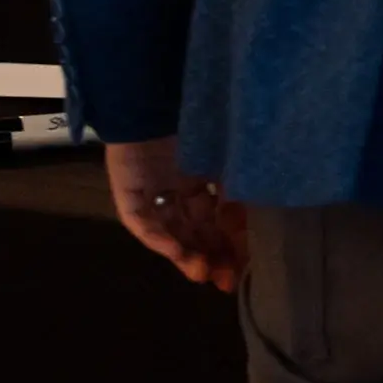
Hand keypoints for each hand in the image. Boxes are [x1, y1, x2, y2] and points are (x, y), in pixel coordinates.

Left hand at [104, 135, 248, 291]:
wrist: (154, 101)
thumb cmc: (195, 124)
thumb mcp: (227, 161)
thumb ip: (237, 192)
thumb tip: (253, 224)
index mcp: (202, 182)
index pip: (219, 221)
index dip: (232, 244)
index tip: (244, 267)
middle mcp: (177, 193)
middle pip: (196, 233)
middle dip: (212, 257)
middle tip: (225, 281)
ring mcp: (152, 197)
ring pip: (172, 234)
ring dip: (187, 255)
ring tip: (201, 273)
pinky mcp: (129, 197)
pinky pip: (143, 224)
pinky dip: (159, 239)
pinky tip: (175, 251)